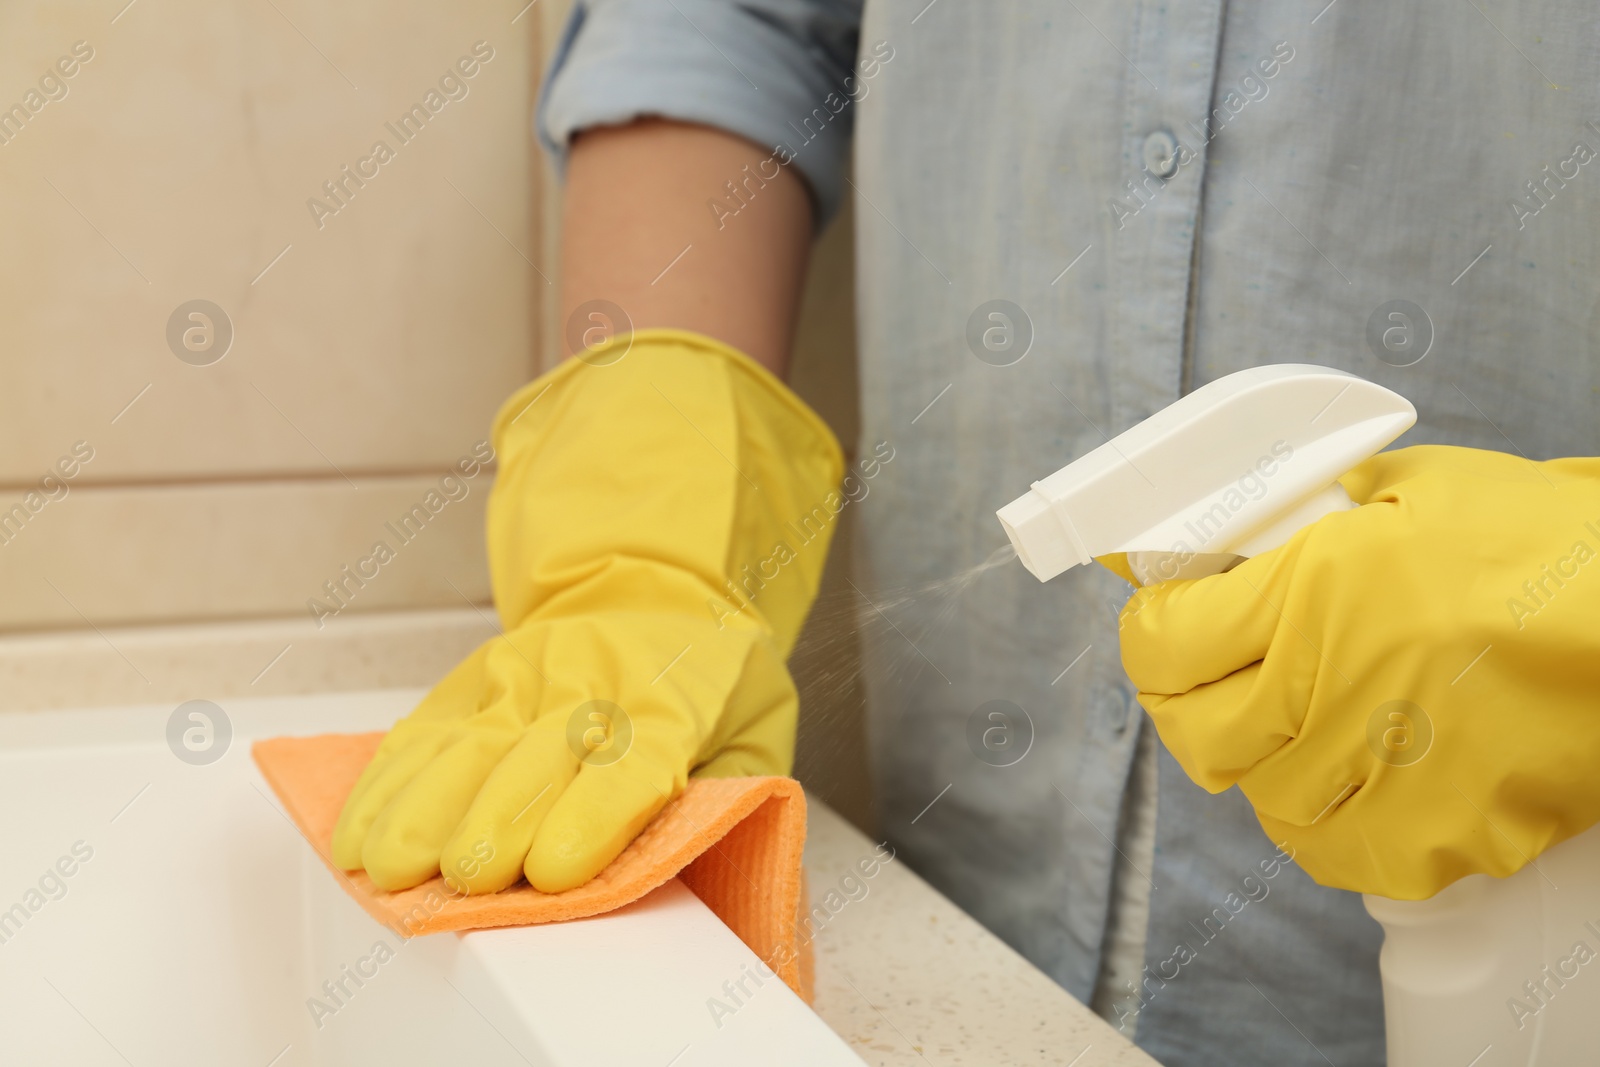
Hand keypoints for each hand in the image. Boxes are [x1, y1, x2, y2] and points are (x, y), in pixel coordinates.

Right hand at [331, 330, 842, 893]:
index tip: (553, 871)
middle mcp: (585, 684)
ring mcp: (518, 679)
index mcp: (667, 703)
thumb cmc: (708, 681)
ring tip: (390, 867)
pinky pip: (422, 735)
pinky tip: (361, 833)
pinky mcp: (470, 684)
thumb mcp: (758, 728)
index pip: (630, 764)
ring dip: (421, 808)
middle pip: (532, 758)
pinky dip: (385, 786)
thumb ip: (736, 792)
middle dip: (494, 821)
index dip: (590, 817)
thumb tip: (712, 858)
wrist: (657, 592)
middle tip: (465, 879)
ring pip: (464, 745)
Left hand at [1117, 445, 1599, 898]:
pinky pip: (1335, 849)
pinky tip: (1362, 774)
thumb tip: (1219, 534)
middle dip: (1189, 697)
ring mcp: (1383, 775)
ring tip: (1306, 719)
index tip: (1164, 622)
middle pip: (1193, 730)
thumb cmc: (1544, 544)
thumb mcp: (1409, 490)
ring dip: (1265, 757)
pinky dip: (1332, 818)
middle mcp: (1332, 690)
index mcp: (1313, 593)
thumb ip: (1304, 513)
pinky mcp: (1434, 837)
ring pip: (1258, 794)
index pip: (1165, 643)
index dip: (1152, 630)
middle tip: (1217, 674)